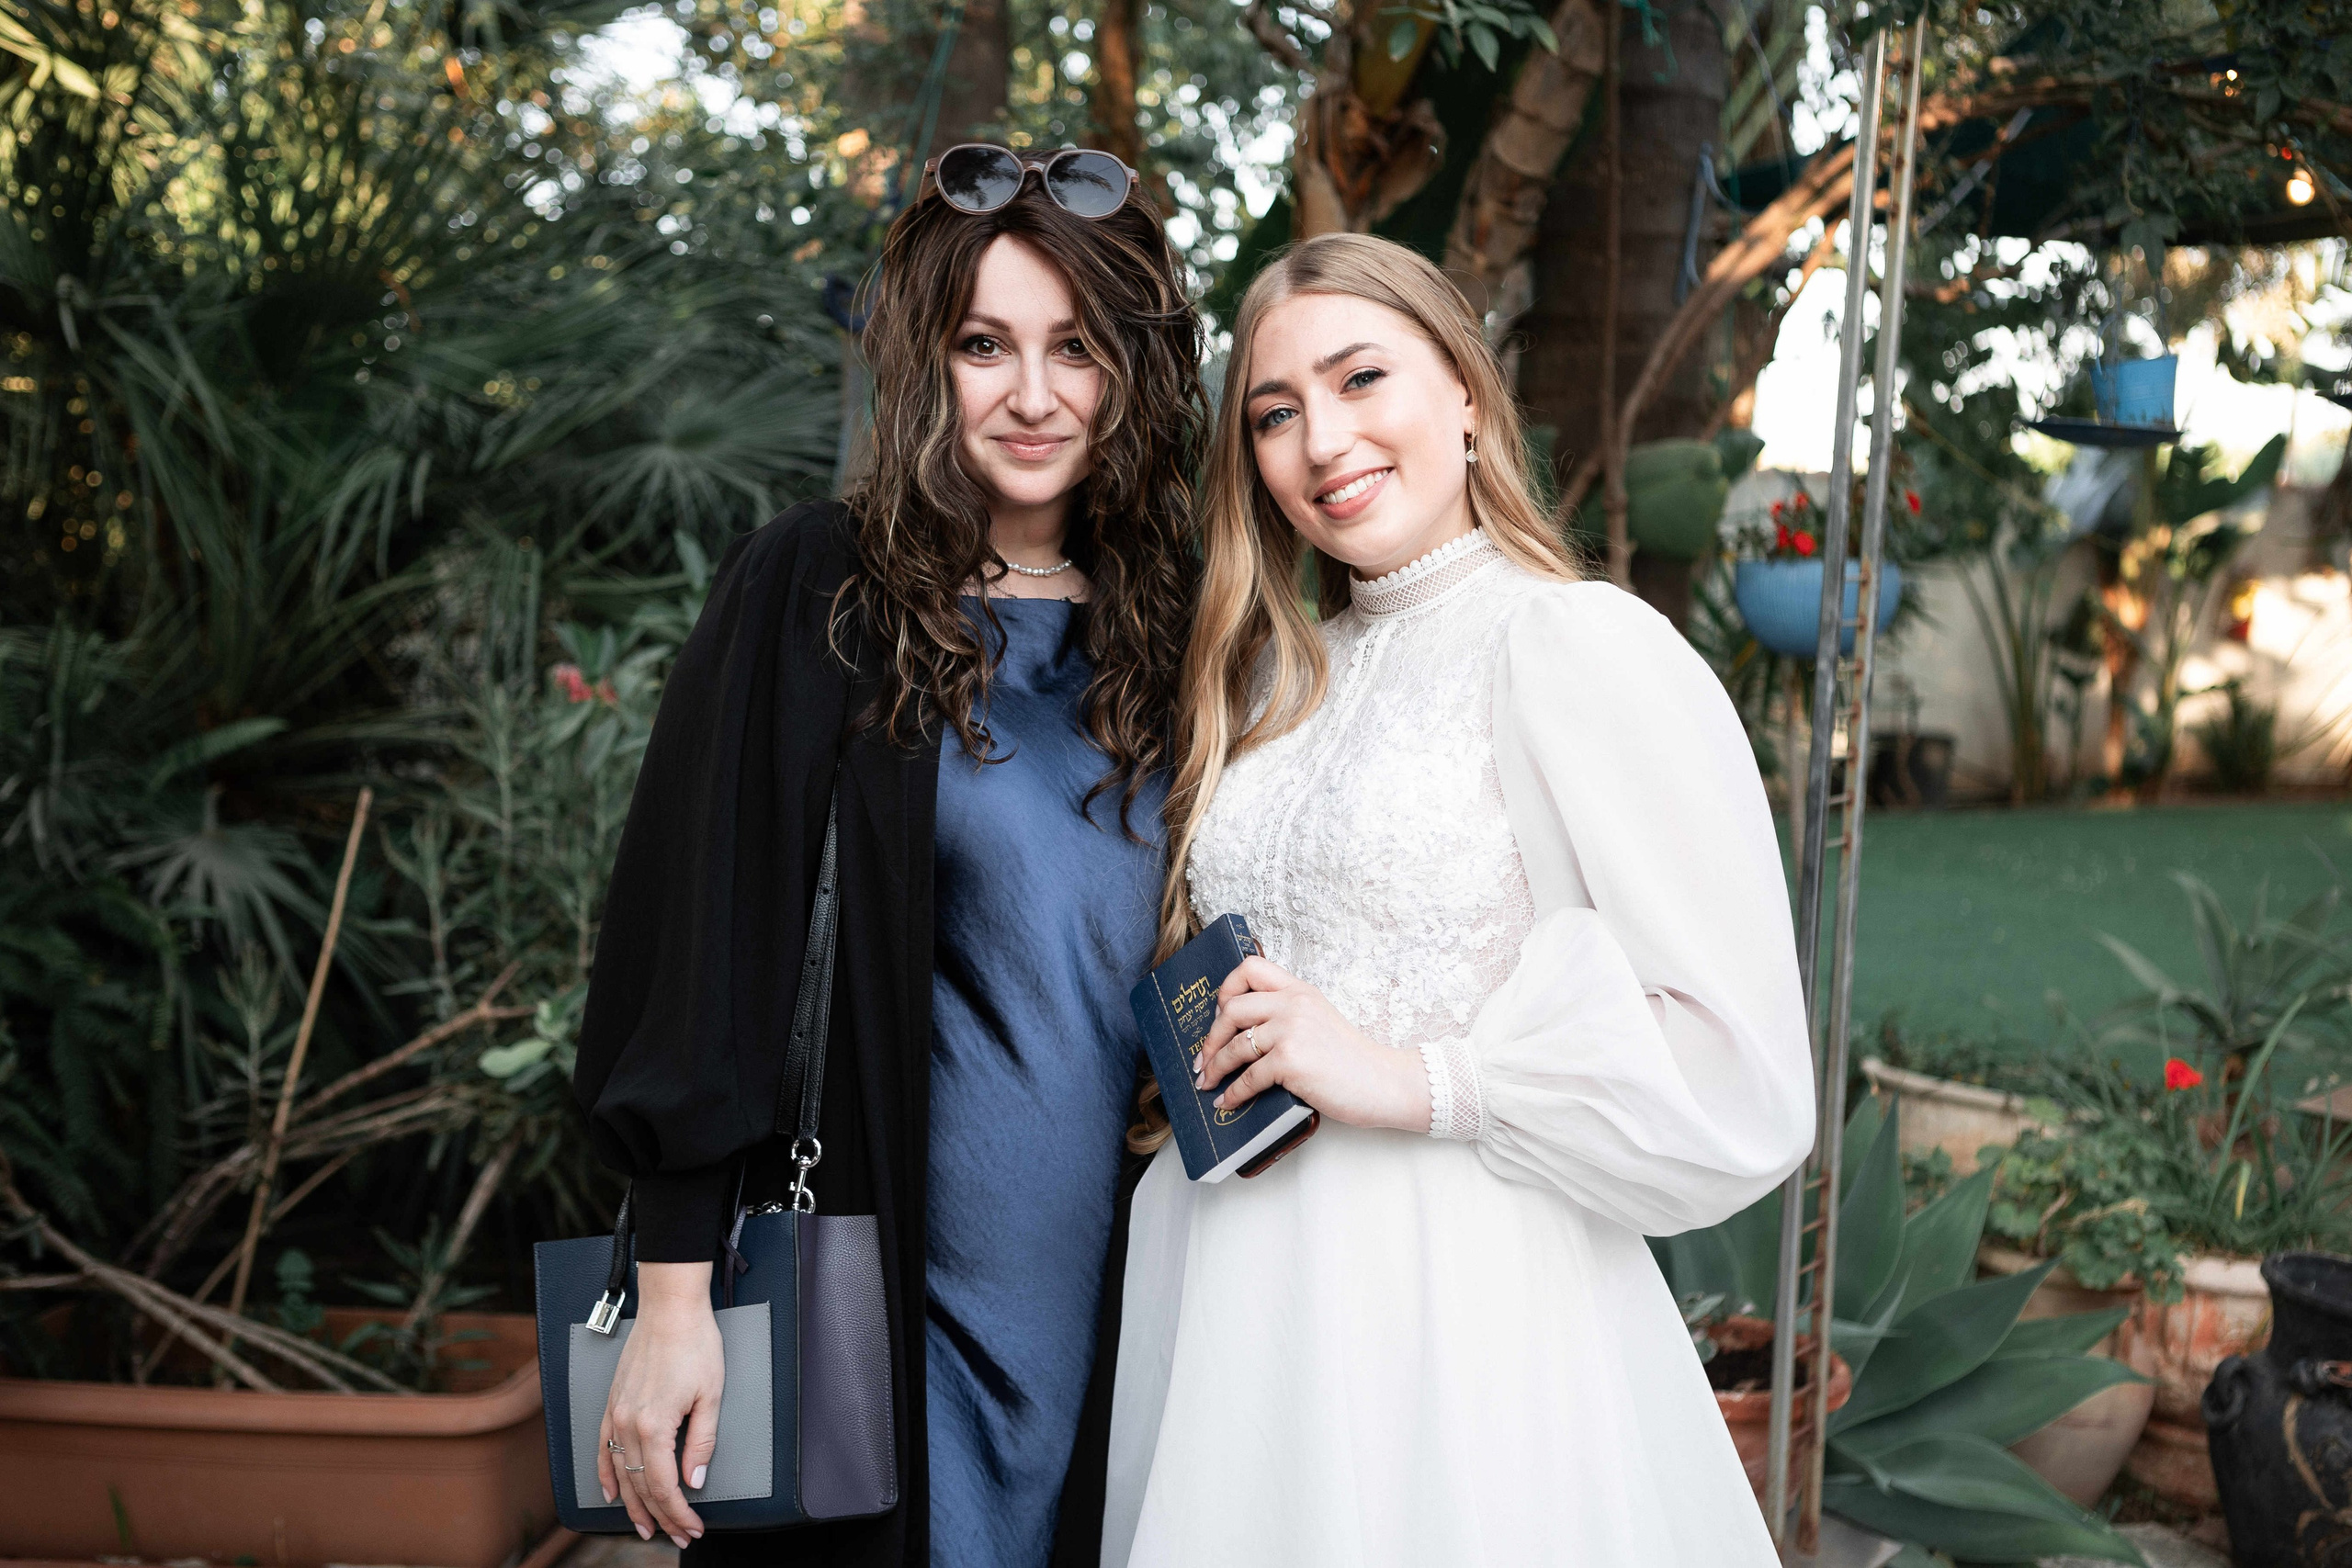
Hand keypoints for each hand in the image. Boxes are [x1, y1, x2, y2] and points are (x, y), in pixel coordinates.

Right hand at [598, 1260, 722, 1546]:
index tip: (694, 1527)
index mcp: (655, 1425)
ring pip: (620, 1474)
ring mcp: (615, 1414)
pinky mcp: (612, 1404)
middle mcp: (628, 1424)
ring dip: (633, 1505)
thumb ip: (701, 1444)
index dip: (680, 1513)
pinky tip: (611, 1493)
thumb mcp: (711, 1396)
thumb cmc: (695, 1343)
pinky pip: (602, 1449)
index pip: (666, 1486)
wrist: (670, 1308)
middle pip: (642, 1486)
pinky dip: (605, 1475)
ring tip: (646, 1528)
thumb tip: (694, 1480)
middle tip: (678, 1535)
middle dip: (661, 1517)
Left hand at [1193, 956, 1431, 1132]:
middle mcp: (1294, 1004)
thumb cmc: (1352, 1060)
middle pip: (1231, 1008)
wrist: (1385, 1082)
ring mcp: (1292, 1031)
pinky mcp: (1292, 1061)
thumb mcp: (1319, 1020)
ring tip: (1208, 1083)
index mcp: (1300, 990)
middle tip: (1203, 1058)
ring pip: (1235, 1045)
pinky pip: (1248, 1077)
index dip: (1226, 988)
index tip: (1219, 1013)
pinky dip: (1233, 1094)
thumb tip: (1242, 1034)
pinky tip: (1227, 1102)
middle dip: (1210, 1037)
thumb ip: (1288, 1015)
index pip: (1250, 967)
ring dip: (1215, 1068)